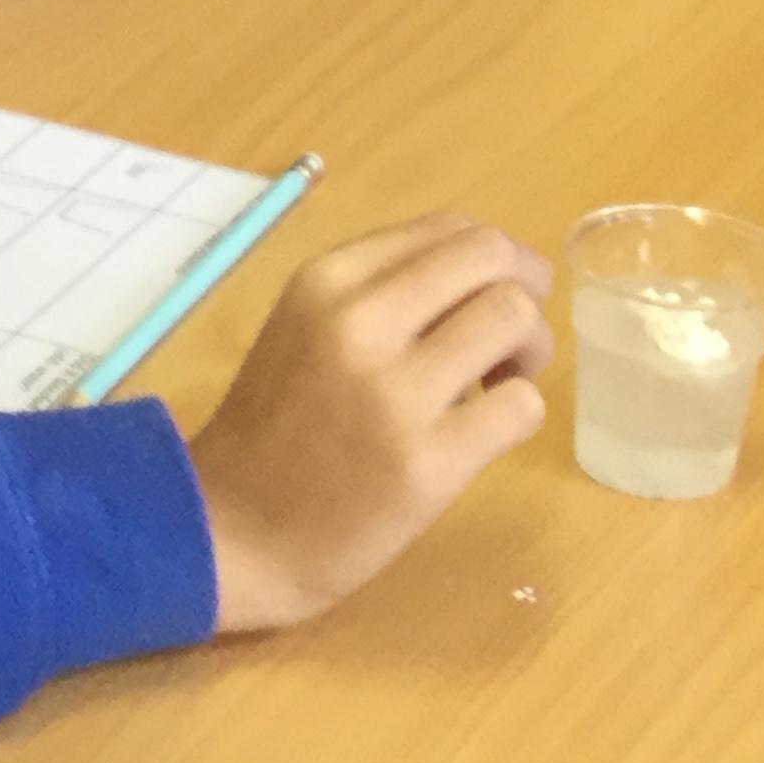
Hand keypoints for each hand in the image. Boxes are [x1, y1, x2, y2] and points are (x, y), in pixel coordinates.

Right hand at [184, 216, 551, 634]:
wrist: (234, 534)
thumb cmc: (273, 430)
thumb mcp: (305, 328)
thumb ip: (380, 292)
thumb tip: (485, 275)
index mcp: (326, 281)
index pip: (450, 229)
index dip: (494, 257)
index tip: (487, 296)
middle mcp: (358, 321)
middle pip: (493, 258)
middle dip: (526, 289)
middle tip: (511, 337)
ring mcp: (395, 393)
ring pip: (516, 320)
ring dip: (530, 350)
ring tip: (498, 384)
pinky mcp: (428, 462)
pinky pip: (522, 406)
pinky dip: (520, 413)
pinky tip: (482, 434)